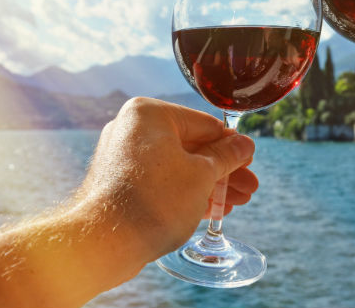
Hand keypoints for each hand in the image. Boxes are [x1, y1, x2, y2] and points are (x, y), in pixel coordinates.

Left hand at [76, 97, 257, 269]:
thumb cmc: (154, 201)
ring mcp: (123, 156)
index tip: (249, 161)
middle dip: (223, 171)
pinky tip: (211, 208)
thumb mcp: (202, 175)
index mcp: (150, 114)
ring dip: (208, 184)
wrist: (105, 242)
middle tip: (248, 186)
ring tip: (234, 203)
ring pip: (178, 166)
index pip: (205, 124)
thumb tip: (244, 145)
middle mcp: (132, 129)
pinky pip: (160, 181)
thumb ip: (226, 157)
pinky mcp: (119, 182)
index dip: (232, 146)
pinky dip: (185, 191)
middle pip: (192, 147)